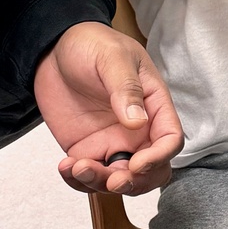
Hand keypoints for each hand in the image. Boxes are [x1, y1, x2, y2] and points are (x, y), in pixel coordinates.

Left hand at [33, 22, 182, 195]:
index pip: (170, 139)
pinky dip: (78, 181)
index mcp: (153, 104)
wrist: (56, 48)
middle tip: (112, 181)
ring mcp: (112, 141)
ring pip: (119, 179)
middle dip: (135, 183)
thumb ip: (126, 89)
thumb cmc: (93, 44)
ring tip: (76, 166)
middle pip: (151, 170)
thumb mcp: (112, 58)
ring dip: (101, 184)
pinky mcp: (87, 148)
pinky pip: (89, 177)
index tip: (136, 164)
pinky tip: (65, 166)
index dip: (159, 157)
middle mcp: (138, 128)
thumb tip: (137, 123)